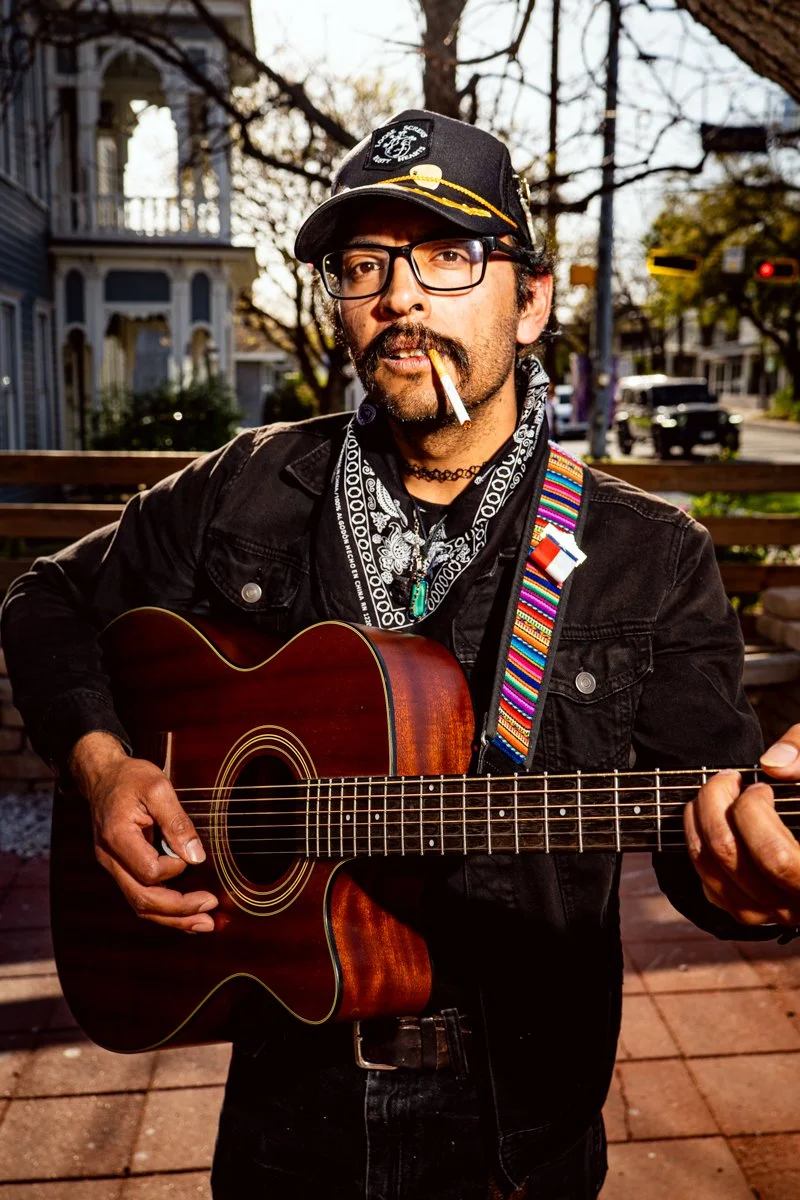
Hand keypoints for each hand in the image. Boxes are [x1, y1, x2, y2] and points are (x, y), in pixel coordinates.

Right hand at [70, 731, 218, 932]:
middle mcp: (110, 859)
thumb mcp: (158, 787)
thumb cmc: (130, 778)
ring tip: (205, 924)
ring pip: (140, 905)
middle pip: (142, 899)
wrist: (103, 776)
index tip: (190, 854)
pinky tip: (187, 914)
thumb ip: (177, 821)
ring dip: (173, 919)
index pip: (148, 871)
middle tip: (211, 912)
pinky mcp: (121, 869)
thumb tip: (195, 856)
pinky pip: (141, 896)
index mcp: (117, 837)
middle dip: (179, 911)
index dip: (174, 869)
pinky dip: (165, 909)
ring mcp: (113, 867)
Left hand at [684, 725, 799, 925]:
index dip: (754, 811)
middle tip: (726, 779)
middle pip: (729, 855)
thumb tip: (772, 766)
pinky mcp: (749, 912)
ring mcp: (770, 914)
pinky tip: (707, 819)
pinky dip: (697, 845)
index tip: (760, 787)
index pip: (775, 856)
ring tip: (712, 793)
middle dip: (714, 803)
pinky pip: (708, 885)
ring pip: (711, 872)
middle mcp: (796, 905)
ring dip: (697, 821)